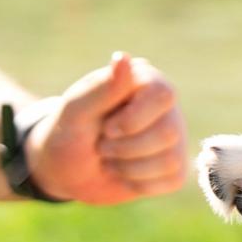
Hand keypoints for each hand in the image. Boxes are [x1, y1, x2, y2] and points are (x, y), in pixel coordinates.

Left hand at [26, 53, 186, 204]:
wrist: (66, 169)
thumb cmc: (68, 132)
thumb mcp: (77, 110)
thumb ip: (103, 87)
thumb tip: (123, 58)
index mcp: (144, 82)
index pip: (162, 95)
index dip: (135, 119)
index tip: (107, 129)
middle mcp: (166, 107)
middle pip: (169, 132)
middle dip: (127, 148)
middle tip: (101, 146)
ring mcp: (175, 138)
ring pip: (171, 159)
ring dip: (129, 168)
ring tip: (109, 159)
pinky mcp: (175, 166)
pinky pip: (173, 179)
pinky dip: (140, 183)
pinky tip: (123, 173)